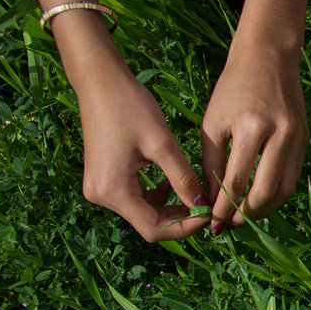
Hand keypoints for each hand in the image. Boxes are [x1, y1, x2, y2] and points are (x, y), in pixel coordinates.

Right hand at [78, 73, 209, 241]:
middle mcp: (101, 196)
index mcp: (113, 191)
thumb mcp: (162, 144)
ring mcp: (100, 188)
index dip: (185, 227)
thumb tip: (204, 207)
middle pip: (148, 224)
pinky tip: (173, 182)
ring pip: (144, 212)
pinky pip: (135, 198)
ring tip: (197, 194)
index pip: (154, 229)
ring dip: (171, 207)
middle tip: (209, 206)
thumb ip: (184, 179)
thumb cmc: (130, 107)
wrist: (99, 81)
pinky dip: (158, 196)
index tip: (211, 214)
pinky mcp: (104, 179)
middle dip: (181, 218)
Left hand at [197, 0, 310, 232]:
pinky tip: (259, 198)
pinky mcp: (305, 140)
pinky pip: (292, 178)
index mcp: (250, 127)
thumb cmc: (232, 89)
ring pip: (283, 191)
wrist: (268, 57)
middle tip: (229, 224)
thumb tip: (210, 201)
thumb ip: (211, 163)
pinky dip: (275, 194)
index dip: (222, 208)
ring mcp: (296, 138)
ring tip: (244, 215)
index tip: (211, 223)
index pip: (235, 181)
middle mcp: (278, 134)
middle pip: (264, 193)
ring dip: (263, 209)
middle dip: (244, 215)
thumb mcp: (213, 122)